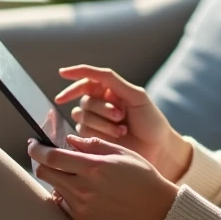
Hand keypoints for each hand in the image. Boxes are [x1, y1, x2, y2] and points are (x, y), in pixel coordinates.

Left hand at [28, 134, 178, 219]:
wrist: (155, 209)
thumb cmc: (142, 176)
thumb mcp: (120, 152)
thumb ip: (92, 144)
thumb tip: (69, 140)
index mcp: (93, 167)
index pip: (52, 157)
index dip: (37, 149)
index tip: (32, 142)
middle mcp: (84, 188)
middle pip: (44, 172)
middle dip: (40, 161)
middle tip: (45, 154)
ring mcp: (81, 205)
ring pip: (52, 186)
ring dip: (53, 175)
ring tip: (67, 169)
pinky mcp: (83, 217)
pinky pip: (62, 202)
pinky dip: (62, 192)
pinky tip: (77, 186)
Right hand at [54, 64, 192, 182]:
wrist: (158, 148)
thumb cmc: (150, 120)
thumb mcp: (135, 94)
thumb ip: (110, 79)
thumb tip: (84, 70)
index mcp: (110, 91)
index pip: (87, 80)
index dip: (74, 76)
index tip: (62, 73)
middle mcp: (100, 106)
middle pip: (84, 100)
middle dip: (101, 108)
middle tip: (120, 115)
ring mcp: (95, 123)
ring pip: (81, 117)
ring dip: (102, 123)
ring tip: (122, 130)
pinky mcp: (92, 140)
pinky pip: (82, 132)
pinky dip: (99, 134)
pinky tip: (117, 138)